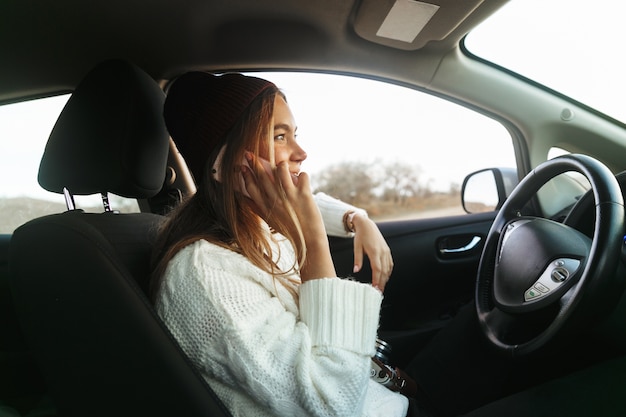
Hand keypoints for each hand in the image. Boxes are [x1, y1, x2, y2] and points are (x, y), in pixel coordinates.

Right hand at [241, 154, 335, 280]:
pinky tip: (303, 180)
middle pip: (262, 176)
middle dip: (255, 162)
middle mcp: (275, 200)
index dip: (245, 175)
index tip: (242, 166)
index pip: (251, 188)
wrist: (308, 240)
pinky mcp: (304, 194)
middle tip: (250, 153)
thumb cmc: (289, 230)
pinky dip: (303, 175)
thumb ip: (258, 208)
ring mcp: (289, 196)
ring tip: (284, 168)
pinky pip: (302, 175)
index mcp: (265, 207)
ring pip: (281, 169)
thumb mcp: (269, 220)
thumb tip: (244, 197)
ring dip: (282, 165)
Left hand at [351, 214, 393, 290]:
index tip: (375, 288)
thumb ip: (357, 259)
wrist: (367, 225)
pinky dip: (388, 271)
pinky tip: (385, 277)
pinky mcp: (387, 250)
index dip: (377, 279)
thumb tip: (355, 270)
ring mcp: (386, 251)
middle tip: (378, 292)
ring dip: (386, 278)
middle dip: (382, 282)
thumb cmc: (360, 236)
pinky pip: (390, 263)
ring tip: (381, 287)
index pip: (377, 269)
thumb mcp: (356, 247)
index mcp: (374, 251)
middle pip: (384, 271)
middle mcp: (382, 252)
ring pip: (388, 268)